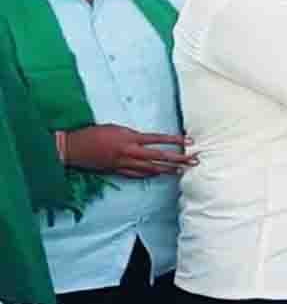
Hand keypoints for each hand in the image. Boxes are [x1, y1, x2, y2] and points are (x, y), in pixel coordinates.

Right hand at [64, 125, 196, 178]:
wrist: (74, 148)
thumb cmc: (93, 133)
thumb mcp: (116, 128)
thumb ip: (133, 135)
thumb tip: (145, 140)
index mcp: (130, 138)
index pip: (158, 140)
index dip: (175, 141)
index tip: (190, 141)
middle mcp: (130, 152)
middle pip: (160, 157)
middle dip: (179, 159)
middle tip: (194, 161)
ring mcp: (125, 164)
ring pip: (151, 169)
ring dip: (168, 170)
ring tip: (182, 171)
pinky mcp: (118, 172)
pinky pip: (138, 175)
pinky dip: (150, 175)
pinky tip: (159, 175)